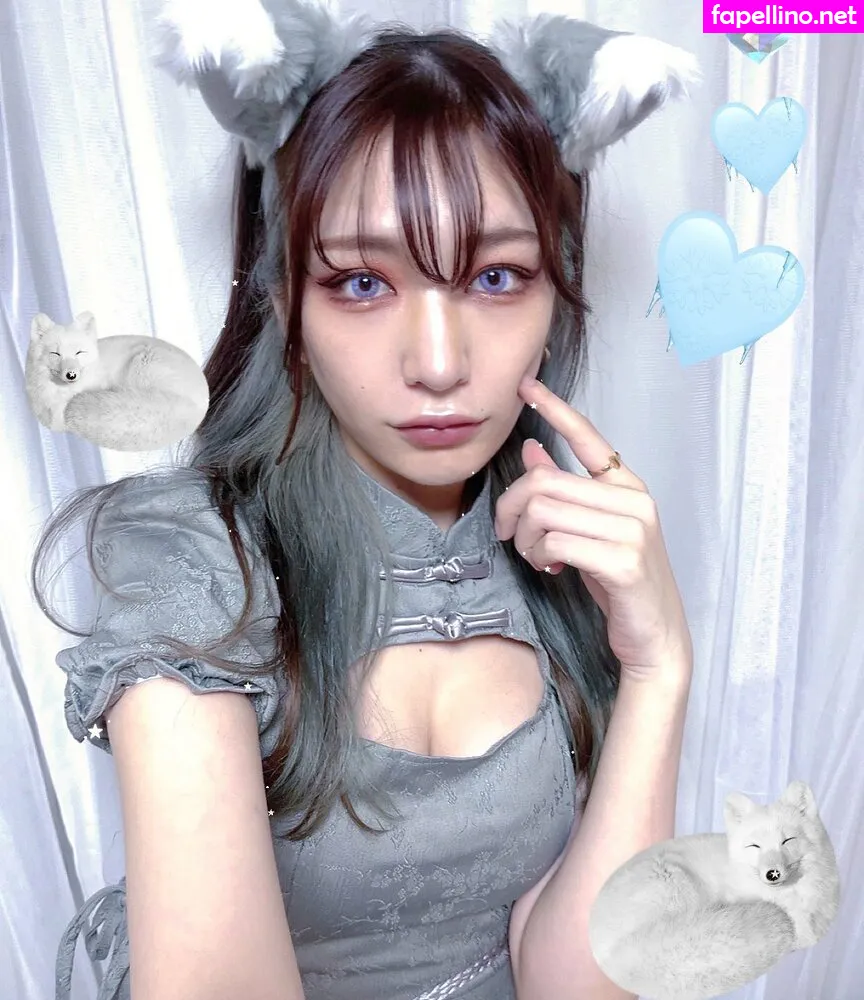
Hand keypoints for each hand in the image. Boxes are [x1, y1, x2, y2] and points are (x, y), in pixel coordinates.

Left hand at [494, 376, 691, 678]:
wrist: (655, 636)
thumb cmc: (619, 582)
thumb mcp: (590, 529)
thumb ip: (566, 490)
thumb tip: (533, 448)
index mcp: (628, 487)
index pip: (589, 437)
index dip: (556, 409)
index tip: (527, 386)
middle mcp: (635, 501)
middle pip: (545, 481)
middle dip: (512, 508)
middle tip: (508, 534)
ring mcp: (632, 531)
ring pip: (544, 511)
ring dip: (524, 538)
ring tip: (534, 555)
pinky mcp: (623, 562)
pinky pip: (555, 541)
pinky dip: (539, 555)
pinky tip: (550, 567)